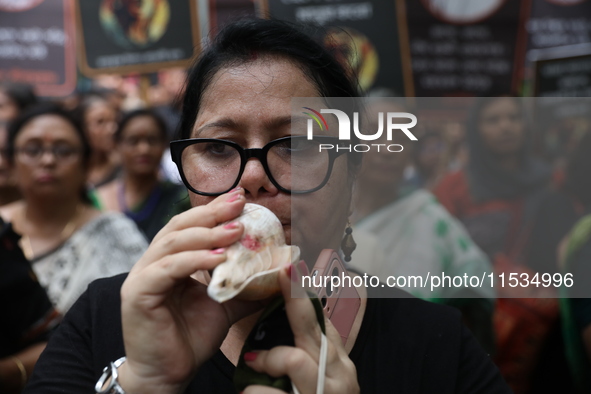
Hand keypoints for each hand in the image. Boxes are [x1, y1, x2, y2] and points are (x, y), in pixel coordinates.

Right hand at [117, 189, 263, 393]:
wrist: (168, 375)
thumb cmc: (191, 338)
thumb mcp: (224, 305)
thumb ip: (244, 286)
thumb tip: (276, 272)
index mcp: (169, 261)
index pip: (190, 226)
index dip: (213, 210)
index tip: (240, 199)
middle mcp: (152, 263)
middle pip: (180, 227)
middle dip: (211, 212)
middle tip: (239, 202)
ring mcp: (141, 276)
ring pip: (173, 243)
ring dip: (206, 234)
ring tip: (235, 230)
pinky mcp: (137, 293)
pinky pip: (167, 269)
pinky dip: (193, 260)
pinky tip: (218, 258)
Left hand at [242, 264, 359, 393]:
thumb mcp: (323, 378)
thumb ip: (309, 352)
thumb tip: (290, 317)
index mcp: (338, 362)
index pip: (320, 319)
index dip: (304, 293)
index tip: (292, 268)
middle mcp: (337, 374)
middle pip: (311, 327)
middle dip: (295, 299)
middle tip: (283, 273)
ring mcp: (324, 391)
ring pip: (292, 359)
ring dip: (266, 361)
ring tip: (252, 369)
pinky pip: (270, 393)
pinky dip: (255, 391)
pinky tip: (251, 393)